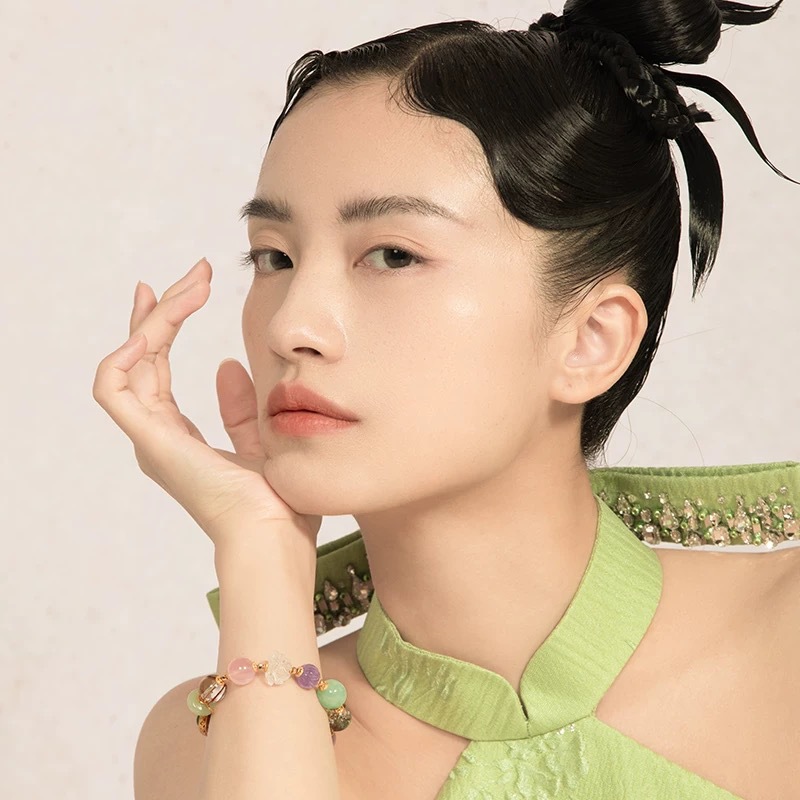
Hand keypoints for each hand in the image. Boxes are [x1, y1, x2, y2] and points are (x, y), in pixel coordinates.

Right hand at [91, 257, 322, 552]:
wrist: (276, 538)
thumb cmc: (275, 503)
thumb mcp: (258, 440)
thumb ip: (238, 408)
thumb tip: (227, 366)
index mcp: (177, 436)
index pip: (157, 368)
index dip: (167, 325)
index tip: (191, 287)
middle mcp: (156, 435)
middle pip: (142, 357)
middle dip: (165, 310)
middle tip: (197, 274)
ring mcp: (150, 439)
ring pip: (129, 363)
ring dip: (155, 320)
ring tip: (191, 289)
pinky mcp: (150, 442)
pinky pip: (115, 389)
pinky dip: (125, 354)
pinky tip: (155, 327)